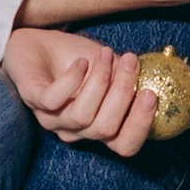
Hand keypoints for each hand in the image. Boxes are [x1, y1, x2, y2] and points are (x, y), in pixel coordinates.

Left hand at [0, 24, 158, 156]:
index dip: (140, 126)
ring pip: (82, 116)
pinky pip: (54, 100)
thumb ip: (130, 78)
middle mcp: (75, 130)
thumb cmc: (76, 57)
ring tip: (105, 53)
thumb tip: (156, 79)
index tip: (151, 94)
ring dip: (100, 81)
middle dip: (123, 94)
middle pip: (105, 130)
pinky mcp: (33, 100)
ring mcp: (52, 119)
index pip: (124, 146)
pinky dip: (72, 80)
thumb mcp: (110, 66)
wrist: (36, 43)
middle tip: (131, 61)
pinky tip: (81, 63)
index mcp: (97, 126)